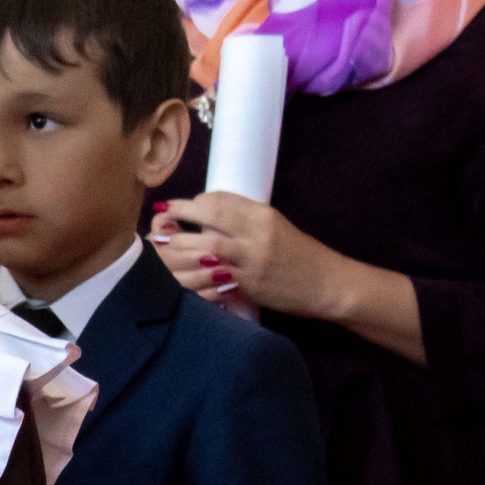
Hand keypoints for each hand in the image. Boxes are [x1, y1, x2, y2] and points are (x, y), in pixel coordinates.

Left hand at [152, 192, 423, 361]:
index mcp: (263, 214)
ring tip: (158, 252)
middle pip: (207, 219)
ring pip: (204, 247)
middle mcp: (257, 232)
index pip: (218, 200)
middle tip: (156, 229)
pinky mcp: (249, 283)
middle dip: (175, 223)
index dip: (190, 204)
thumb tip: (204, 216)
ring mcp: (252, 259)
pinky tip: (177, 277)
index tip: (174, 210)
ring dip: (176, 250)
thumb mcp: (275, 228)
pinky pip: (212, 278)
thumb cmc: (299, 256)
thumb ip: (243, 221)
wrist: (329, 284)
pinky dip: (191, 277)